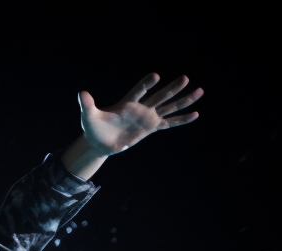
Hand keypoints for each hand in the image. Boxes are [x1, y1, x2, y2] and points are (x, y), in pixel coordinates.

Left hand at [79, 74, 202, 155]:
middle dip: (172, 89)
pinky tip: (195, 114)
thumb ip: (88, 105)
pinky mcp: (150, 128)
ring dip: (183, 100)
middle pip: (159, 96)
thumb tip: (81, 93)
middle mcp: (140, 108)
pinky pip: (168, 123)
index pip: (138, 91)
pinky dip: (181, 120)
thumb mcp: (88, 117)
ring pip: (169, 107)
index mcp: (127, 103)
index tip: (155, 77)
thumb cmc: (94, 128)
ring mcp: (147, 117)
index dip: (146, 84)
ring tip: (200, 91)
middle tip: (185, 78)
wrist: (99, 142)